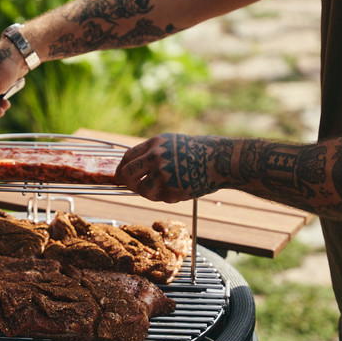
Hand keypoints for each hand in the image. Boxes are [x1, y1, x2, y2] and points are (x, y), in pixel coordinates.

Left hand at [114, 133, 232, 201]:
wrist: (220, 160)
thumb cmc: (198, 151)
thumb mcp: (172, 142)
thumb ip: (152, 152)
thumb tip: (133, 166)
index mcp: (155, 143)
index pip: (127, 157)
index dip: (122, 168)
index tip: (121, 175)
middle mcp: (156, 157)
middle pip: (127, 174)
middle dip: (126, 182)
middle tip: (131, 186)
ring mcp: (164, 174)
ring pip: (142, 190)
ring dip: (148, 193)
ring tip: (162, 188)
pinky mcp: (173, 190)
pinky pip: (161, 198)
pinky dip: (168, 197)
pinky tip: (180, 188)